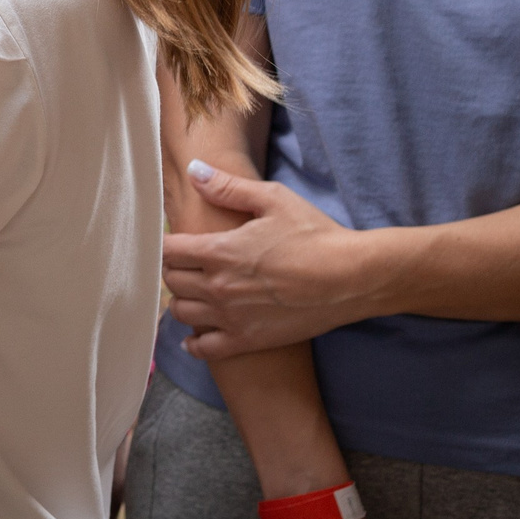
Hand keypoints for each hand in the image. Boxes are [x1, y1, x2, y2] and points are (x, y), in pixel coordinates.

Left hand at [163, 161, 377, 356]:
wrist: (351, 277)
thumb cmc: (315, 235)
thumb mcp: (273, 199)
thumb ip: (227, 187)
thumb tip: (193, 170)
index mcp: (220, 251)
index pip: (168, 251)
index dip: (168, 244)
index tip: (177, 242)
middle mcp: (218, 286)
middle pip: (171, 281)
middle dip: (174, 270)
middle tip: (186, 265)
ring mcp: (231, 317)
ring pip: (182, 313)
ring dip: (182, 301)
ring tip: (193, 293)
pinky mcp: (248, 341)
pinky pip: (205, 349)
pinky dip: (194, 343)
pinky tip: (194, 336)